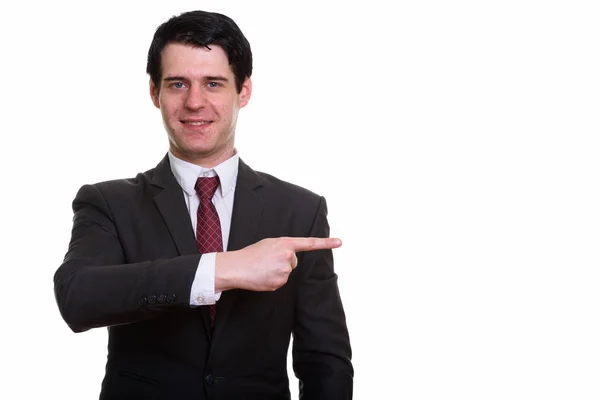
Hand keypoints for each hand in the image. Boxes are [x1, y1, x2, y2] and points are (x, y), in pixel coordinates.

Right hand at [215, 237, 341, 291]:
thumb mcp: (269, 244)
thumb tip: (290, 257)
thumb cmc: (251, 254)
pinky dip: (273, 280)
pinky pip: (280, 282)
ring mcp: (284, 270)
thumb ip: (283, 247)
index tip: (340, 242)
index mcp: (285, 243)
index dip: (326, 243)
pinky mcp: (279, 282)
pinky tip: (263, 276)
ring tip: (263, 268)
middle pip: (293, 262)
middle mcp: (288, 256)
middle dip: (283, 262)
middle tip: (267, 261)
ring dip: (277, 272)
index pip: (309, 243)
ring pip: (287, 273)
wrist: (237, 267)